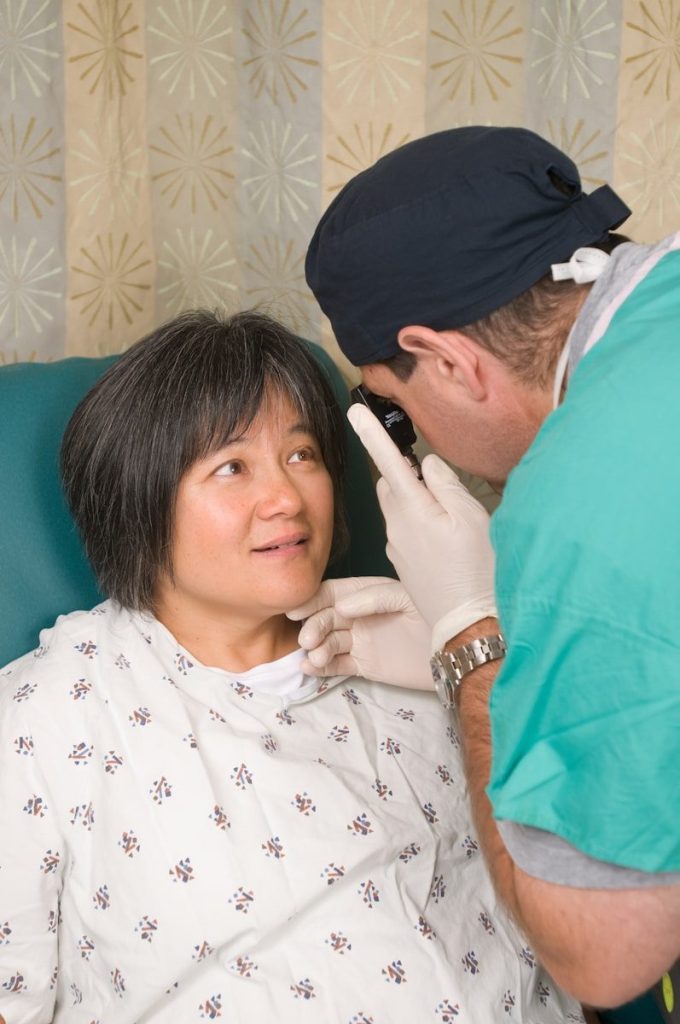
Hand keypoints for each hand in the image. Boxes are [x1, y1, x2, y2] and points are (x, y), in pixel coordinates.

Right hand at [287, 576, 433, 689]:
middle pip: (326, 619)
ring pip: (328, 643)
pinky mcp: (365, 665)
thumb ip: (373, 598)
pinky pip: (337, 665)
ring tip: (316, 657)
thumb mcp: (405, 597)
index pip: (331, 593)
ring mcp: (361, 641)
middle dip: (314, 627)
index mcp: (366, 594)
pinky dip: (322, 667)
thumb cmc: (434, 615)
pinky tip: (311, 668)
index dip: (312, 600)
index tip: (295, 611)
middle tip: (309, 640)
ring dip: (317, 649)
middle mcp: (359, 616)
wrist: (456, 651)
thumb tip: (340, 607)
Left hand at [347, 404, 496, 651]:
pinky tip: (447, 547)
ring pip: (399, 510)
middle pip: (391, 485)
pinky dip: (421, 529)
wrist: (468, 624)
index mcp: (412, 509)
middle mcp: (396, 527)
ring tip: (452, 526)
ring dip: (416, 505)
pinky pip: (406, 534)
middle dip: (405, 477)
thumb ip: (446, 485)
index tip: (354, 411)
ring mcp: (397, 548)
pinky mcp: (403, 565)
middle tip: (440, 490)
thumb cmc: (476, 570)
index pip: (388, 462)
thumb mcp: (471, 518)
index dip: (372, 434)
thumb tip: (426, 464)